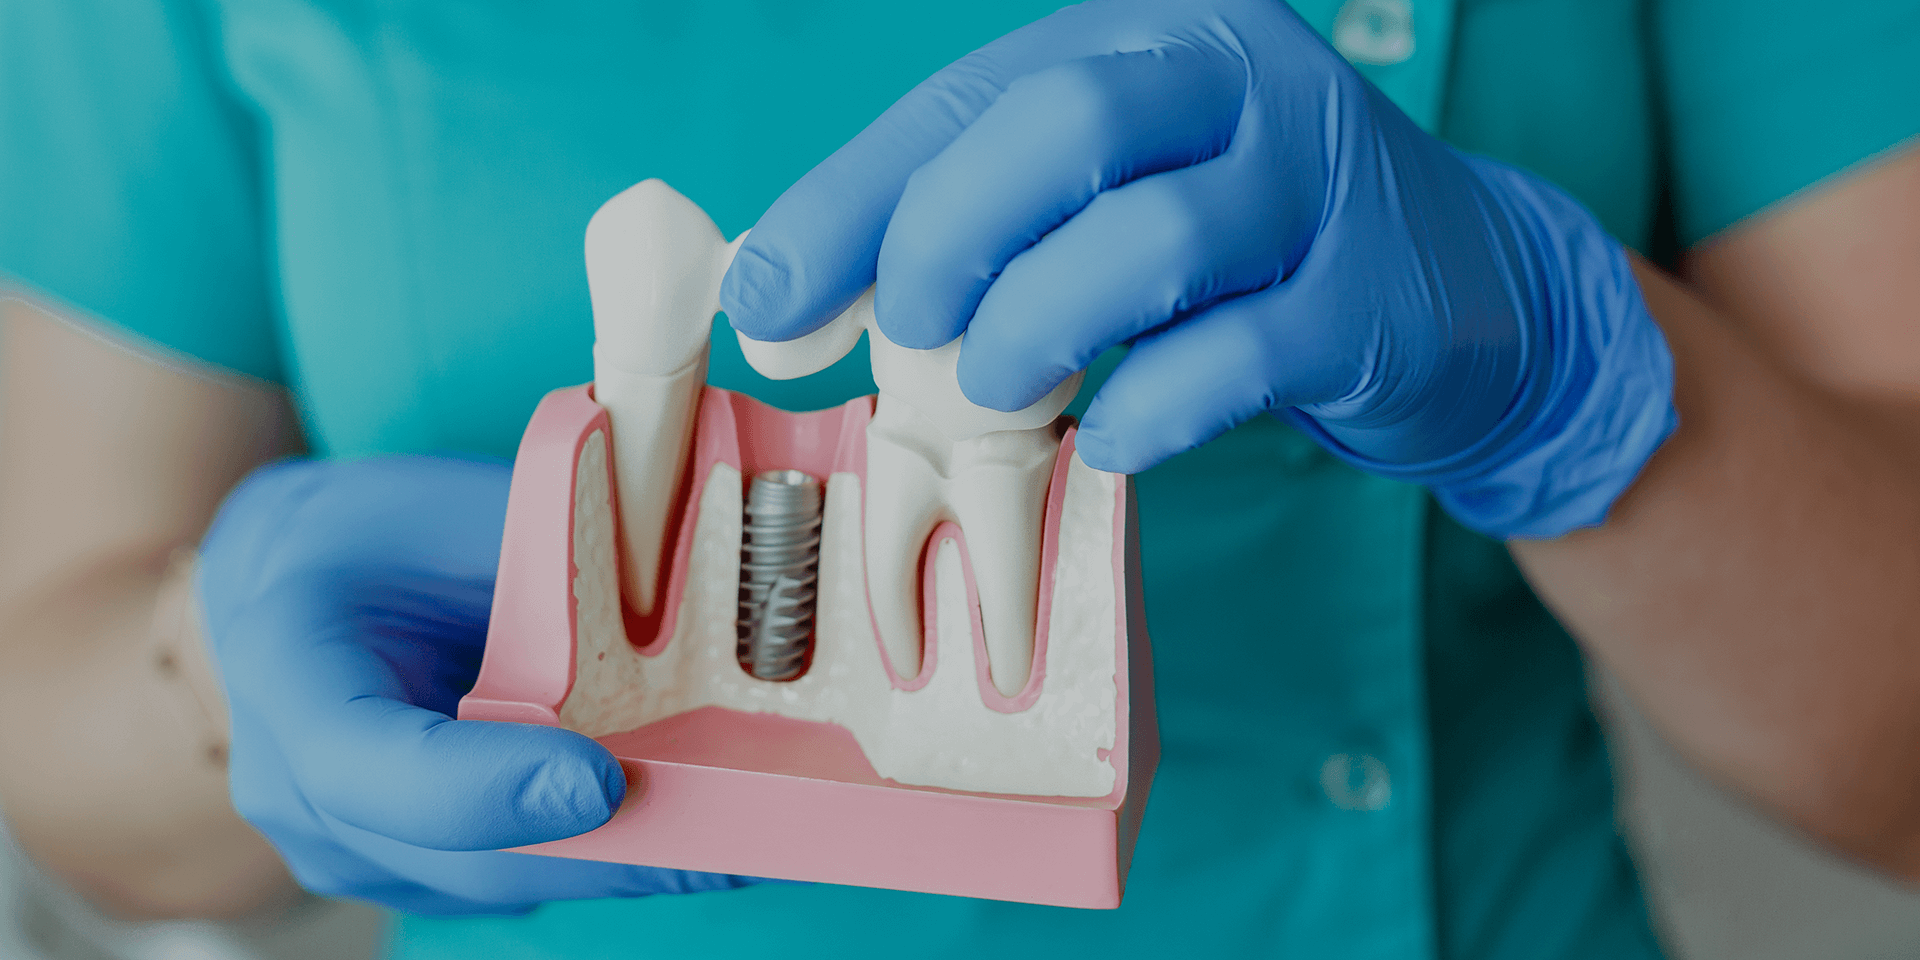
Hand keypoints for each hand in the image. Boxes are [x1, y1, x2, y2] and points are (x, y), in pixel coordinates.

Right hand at [197, 456, 755, 914]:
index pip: (369, 762)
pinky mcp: (404, 874)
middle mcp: (294, 784)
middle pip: (459, 857)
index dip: (485, 789)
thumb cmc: (379, 534)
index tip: (600, 783)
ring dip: (625, 862)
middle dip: (610, 851)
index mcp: (290, 662)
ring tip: (749, 834)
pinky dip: (605, 856)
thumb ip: (552, 557)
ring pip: (501, 883)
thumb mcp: (452, 509)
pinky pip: (515, 877)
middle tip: (739, 834)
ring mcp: (345, 847)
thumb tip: (702, 577)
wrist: (294, 582)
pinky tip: (697, 829)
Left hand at [721, 0, 1674, 537]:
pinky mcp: (1370, 303)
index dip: (849, 203)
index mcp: (1148, 34)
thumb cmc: (1239, 244)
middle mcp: (1239, 78)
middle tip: (913, 337)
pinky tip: (1112, 442)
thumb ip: (970, 227)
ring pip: (1153, 238)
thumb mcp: (1107, 195)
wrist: (1461, 288)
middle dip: (952, 239)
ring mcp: (1317, 185)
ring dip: (1042, 328)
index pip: (968, 96)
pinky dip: (1148, 410)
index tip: (765, 302)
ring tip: (999, 393)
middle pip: (1065, 122)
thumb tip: (784, 300)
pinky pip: (1235, 358)